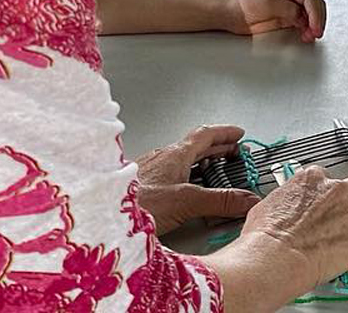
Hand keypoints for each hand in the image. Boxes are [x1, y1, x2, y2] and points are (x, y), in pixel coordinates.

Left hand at [136, 124, 261, 234]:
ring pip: (180, 160)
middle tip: (232, 153)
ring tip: (210, 172)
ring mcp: (149, 170)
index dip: (224, 133)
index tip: (239, 134)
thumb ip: (220, 201)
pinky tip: (180, 191)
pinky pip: (168, 173)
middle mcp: (162, 158)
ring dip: (199, 162)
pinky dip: (182, 176)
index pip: (205, 134)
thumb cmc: (137, 203)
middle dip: (216, 148)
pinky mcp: (140, 185)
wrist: (100, 213)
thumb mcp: (187, 202)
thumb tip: (247, 200)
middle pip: (194, 147)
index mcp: (175, 154)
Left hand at [221, 0, 327, 42]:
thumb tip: (302, 16)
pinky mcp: (287, 19)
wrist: (231, 13)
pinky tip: (305, 36)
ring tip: (309, 37)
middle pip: (315, 6)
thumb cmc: (244, 3)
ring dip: (314, 26)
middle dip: (318, 20)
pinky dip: (308, 30)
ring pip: (312, 15)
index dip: (315, 14)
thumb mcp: (267, 3)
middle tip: (316, 34)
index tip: (315, 27)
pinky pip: (304, 24)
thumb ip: (287, 9)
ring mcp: (290, 8)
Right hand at [231, 165, 347, 294]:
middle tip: (338, 222)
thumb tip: (287, 208)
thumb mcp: (270, 204)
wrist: (274, 258)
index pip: (329, 180)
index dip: (327, 196)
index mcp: (314, 178)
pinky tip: (339, 262)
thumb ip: (289, 199)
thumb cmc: (266, 236)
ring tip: (338, 244)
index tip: (324, 206)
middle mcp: (337, 192)